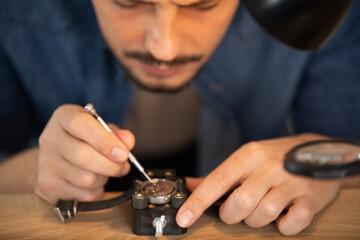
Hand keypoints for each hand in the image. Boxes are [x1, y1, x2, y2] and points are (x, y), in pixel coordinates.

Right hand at [35, 104, 134, 203]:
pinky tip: (93, 182)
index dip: (105, 140)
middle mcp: (50, 138)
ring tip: (104, 172)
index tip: (123, 153)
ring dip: (104, 178)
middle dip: (111, 165)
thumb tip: (128, 141)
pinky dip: (96, 191)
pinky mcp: (48, 185)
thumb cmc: (84, 140)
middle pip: (83, 156)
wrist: (57, 158)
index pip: (80, 125)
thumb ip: (116, 134)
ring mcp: (45, 163)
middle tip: (123, 166)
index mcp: (64, 117)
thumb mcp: (100, 129)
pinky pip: (83, 194)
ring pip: (86, 179)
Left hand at [177, 134, 340, 235]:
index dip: (198, 202)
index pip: (217, 181)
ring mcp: (291, 182)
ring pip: (263, 214)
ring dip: (257, 221)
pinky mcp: (311, 198)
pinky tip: (284, 215)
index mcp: (248, 156)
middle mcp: (268, 167)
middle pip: (239, 202)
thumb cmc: (276, 158)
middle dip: (232, 215)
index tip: (183, 218)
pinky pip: (291, 224)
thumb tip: (190, 185)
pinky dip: (284, 227)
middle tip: (237, 211)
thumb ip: (219, 176)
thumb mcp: (247, 158)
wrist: (320, 151)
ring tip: (262, 210)